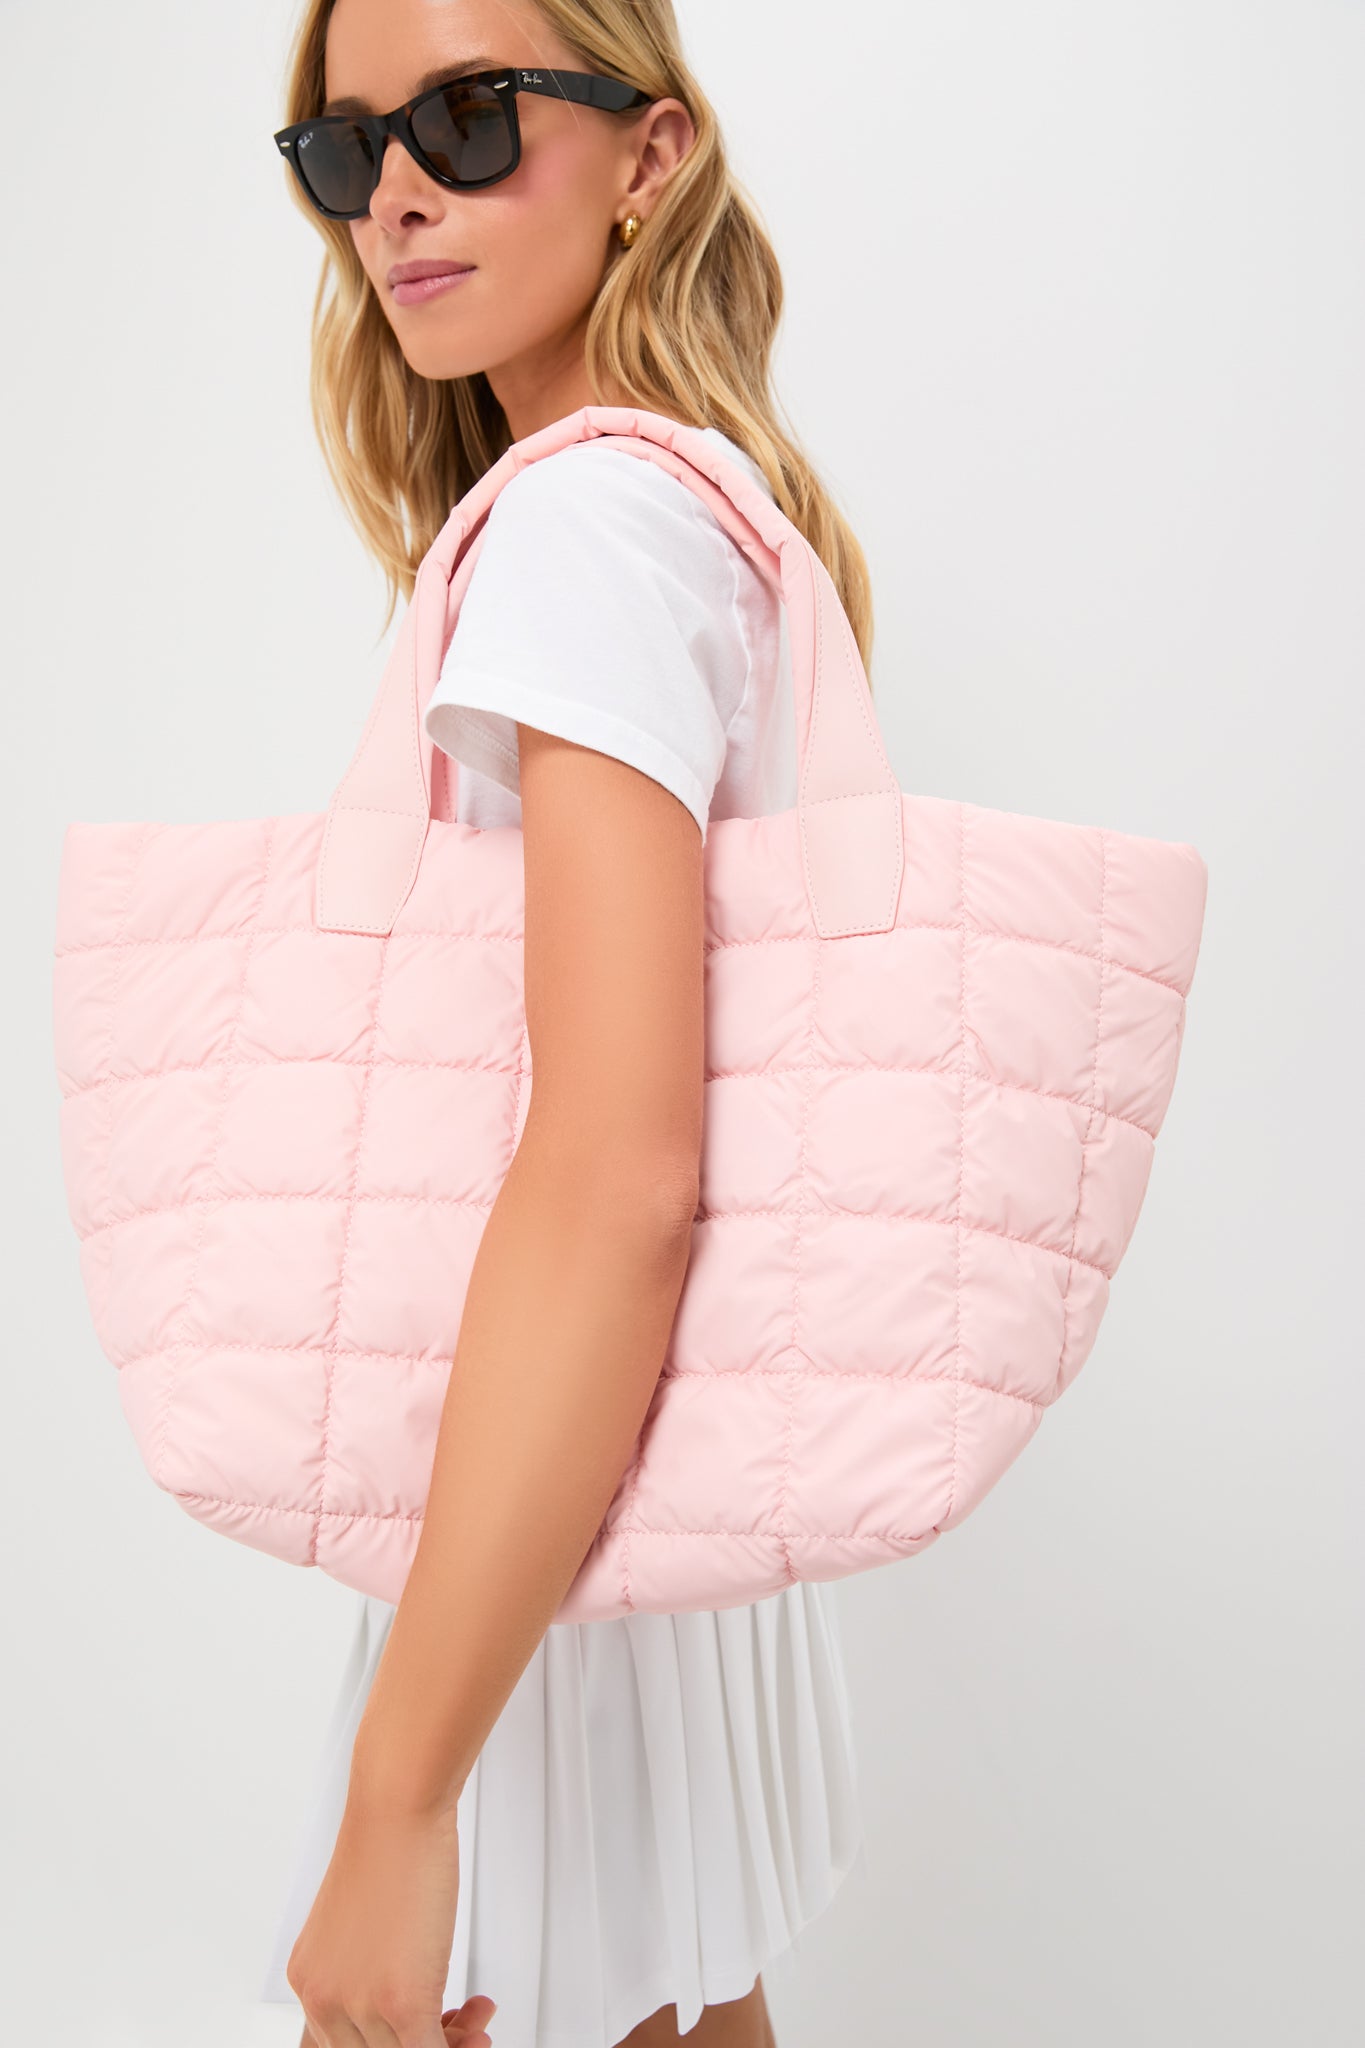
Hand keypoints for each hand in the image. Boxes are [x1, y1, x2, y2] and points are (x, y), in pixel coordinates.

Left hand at [286, 1788, 496, 2045]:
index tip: (421, 2026)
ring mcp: (360, 2005)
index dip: (385, 2041)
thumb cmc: (386, 1844)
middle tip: (456, 2024)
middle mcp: (323, 1999)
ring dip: (452, 2042)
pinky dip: (461, 2043)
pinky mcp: (402, 2004)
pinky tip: (478, 2018)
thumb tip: (396, 1986)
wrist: (398, 1810)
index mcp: (308, 1979)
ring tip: (475, 2018)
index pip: (336, 2043)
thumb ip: (360, 1964)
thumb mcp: (356, 1918)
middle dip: (424, 2043)